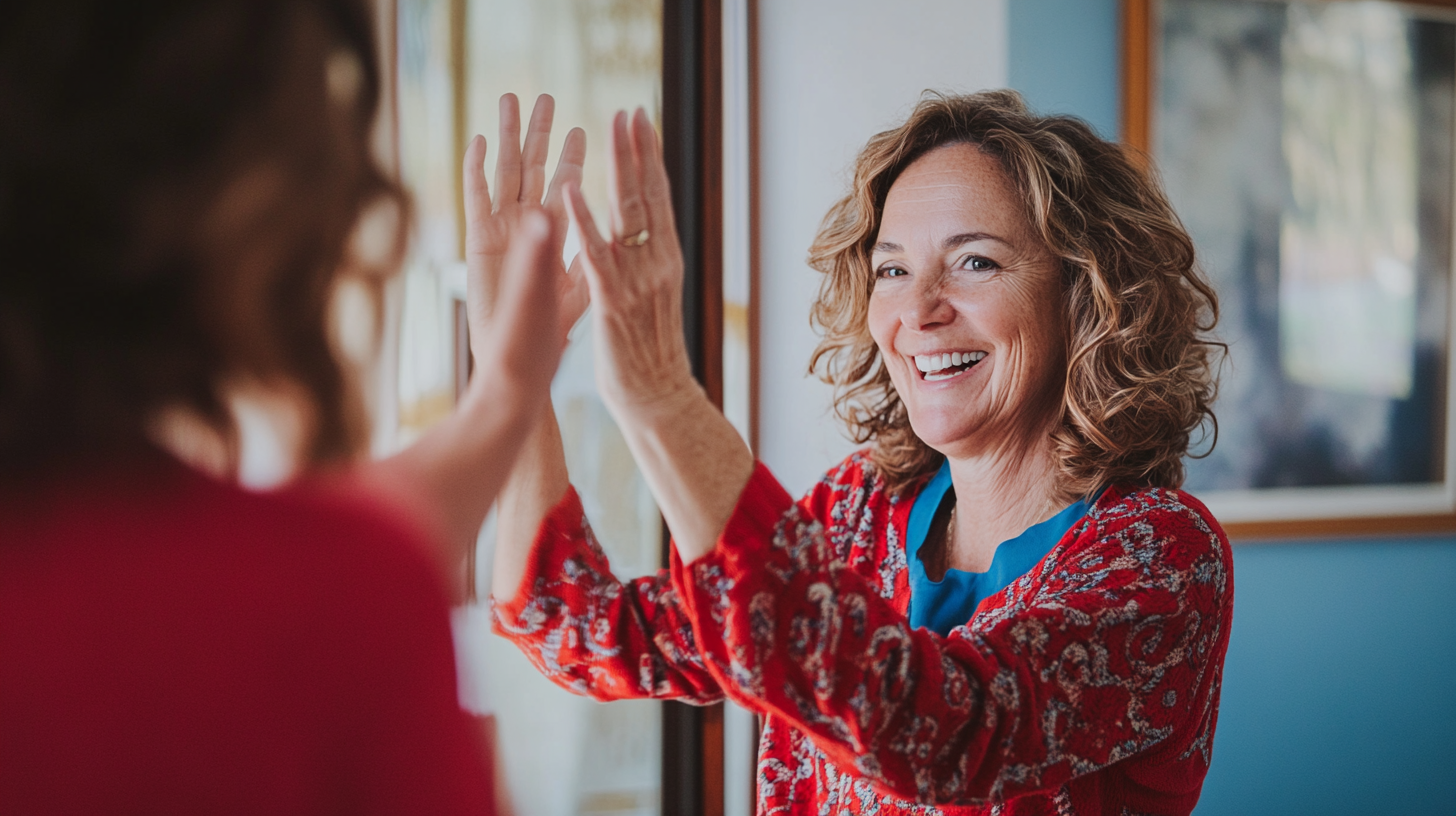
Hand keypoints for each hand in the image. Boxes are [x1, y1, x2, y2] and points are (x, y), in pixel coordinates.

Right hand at [464, 93, 588, 359]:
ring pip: (506, 172)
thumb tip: (617, 233)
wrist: (515, 363)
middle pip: (534, 169)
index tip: (587, 125)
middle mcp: (527, 228)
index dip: (575, 156)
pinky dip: (478, 168)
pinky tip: (481, 140)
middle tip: (546, 97)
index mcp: (555, 237)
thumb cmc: (548, 332)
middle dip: (540, 133)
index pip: (567, 187)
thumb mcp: (580, 291)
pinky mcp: (480, 241)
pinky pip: (478, 197)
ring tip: (511, 100)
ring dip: (509, 136)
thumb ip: (592, 258)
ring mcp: (501, 231)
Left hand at [563, 108, 697, 417]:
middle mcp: (657, 264)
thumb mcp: (652, 302)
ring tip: (608, 129)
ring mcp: (637, 281)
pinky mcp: (612, 301)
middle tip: (629, 111)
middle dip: (637, 150)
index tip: (642, 122)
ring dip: (616, 169)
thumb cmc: (649, 355)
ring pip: (627, 214)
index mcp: (666, 262)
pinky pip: (594, 253)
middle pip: (647, 196)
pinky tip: (571, 188)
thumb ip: (647, 267)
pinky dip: (582, 219)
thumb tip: (645, 239)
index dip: (650, 158)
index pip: (659, 199)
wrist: (658, 398)